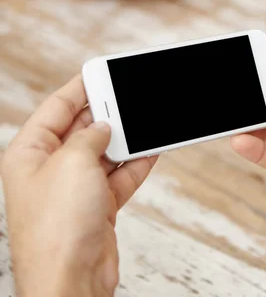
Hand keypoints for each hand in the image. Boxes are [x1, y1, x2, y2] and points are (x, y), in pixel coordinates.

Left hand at [1, 76, 157, 296]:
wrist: (72, 279)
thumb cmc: (56, 229)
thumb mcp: (73, 163)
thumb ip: (90, 136)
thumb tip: (103, 125)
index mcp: (29, 154)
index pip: (55, 109)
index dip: (79, 88)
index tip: (100, 74)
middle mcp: (49, 170)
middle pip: (82, 130)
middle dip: (107, 115)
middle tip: (130, 98)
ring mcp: (74, 190)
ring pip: (105, 154)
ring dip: (126, 141)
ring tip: (147, 123)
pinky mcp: (97, 207)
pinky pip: (119, 177)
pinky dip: (136, 165)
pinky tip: (152, 151)